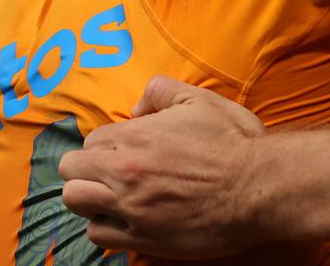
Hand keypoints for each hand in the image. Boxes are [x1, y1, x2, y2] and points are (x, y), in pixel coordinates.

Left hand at [59, 75, 266, 257]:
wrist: (258, 187)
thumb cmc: (233, 142)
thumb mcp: (201, 101)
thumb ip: (162, 92)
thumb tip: (138, 106)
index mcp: (136, 135)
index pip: (91, 141)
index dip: (107, 145)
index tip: (124, 151)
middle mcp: (125, 171)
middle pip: (72, 171)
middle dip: (86, 169)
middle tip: (109, 173)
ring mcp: (131, 207)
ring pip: (77, 202)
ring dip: (89, 198)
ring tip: (110, 197)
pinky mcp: (142, 237)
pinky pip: (98, 235)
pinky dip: (106, 227)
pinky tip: (126, 220)